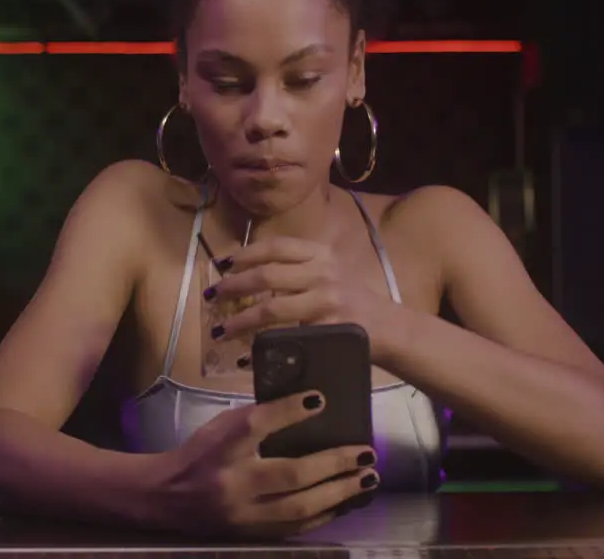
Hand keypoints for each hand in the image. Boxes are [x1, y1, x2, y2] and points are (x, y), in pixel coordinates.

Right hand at [157, 390, 378, 537]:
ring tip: (367, 479)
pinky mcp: (250, 533)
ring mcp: (243, 513)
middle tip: (367, 454)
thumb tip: (310, 405)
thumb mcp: (224, 425)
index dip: (290, 410)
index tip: (320, 399)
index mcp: (224, 445)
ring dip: (339, 493)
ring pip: (299, 507)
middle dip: (334, 464)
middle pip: (291, 473)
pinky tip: (344, 502)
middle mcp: (234, 481)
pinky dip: (324, 514)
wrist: (166, 497)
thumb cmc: (201, 453)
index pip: (258, 423)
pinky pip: (295, 527)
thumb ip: (260, 417)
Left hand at [206, 237, 382, 354]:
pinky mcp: (325, 330)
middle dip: (234, 286)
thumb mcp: (330, 273)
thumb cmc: (354, 301)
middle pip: (266, 275)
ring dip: (239, 320)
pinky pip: (284, 338)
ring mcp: (325, 301)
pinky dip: (260, 347)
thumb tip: (251, 271)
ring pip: (270, 308)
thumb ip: (299, 268)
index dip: (245, 254)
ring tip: (221, 329)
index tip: (223, 263)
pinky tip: (245, 356)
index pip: (276, 247)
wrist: (389, 328)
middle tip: (213, 295)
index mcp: (321, 254)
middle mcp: (323, 273)